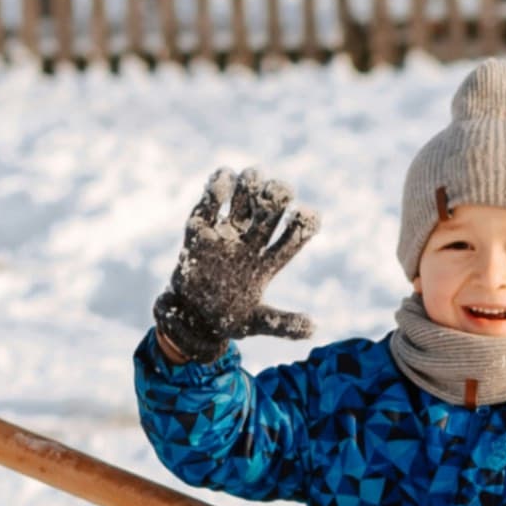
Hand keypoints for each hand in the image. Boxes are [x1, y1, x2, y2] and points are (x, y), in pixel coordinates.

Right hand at [154, 168, 320, 362]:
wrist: (191, 318)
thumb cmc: (227, 320)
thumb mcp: (257, 323)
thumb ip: (283, 323)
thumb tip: (315, 328)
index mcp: (267, 263)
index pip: (291, 239)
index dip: (302, 225)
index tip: (308, 213)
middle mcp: (250, 243)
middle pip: (268, 212)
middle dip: (276, 197)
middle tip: (280, 190)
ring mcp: (225, 235)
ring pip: (242, 202)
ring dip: (249, 185)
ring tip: (254, 177)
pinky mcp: (199, 231)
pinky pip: (208, 205)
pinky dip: (215, 189)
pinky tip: (224, 177)